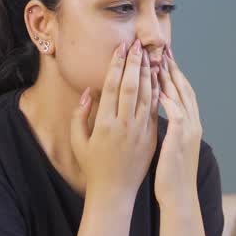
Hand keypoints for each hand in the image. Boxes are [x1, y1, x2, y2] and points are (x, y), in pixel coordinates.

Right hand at [69, 38, 158, 202]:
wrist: (114, 191)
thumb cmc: (93, 165)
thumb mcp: (77, 141)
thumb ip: (79, 115)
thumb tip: (88, 91)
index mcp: (104, 124)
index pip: (112, 87)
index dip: (116, 65)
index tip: (120, 49)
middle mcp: (124, 125)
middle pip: (131, 87)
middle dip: (135, 63)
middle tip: (137, 44)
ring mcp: (140, 131)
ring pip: (146, 96)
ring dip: (148, 74)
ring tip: (149, 56)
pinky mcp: (151, 137)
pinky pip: (155, 110)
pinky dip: (157, 92)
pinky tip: (157, 78)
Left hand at [153, 46, 202, 207]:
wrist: (179, 196)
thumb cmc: (171, 176)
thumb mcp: (170, 148)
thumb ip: (168, 130)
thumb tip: (158, 116)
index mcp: (189, 126)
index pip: (182, 93)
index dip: (173, 75)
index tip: (162, 59)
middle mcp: (192, 124)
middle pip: (184, 89)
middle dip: (173, 69)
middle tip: (162, 50)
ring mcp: (188, 131)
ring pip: (180, 97)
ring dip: (170, 78)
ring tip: (158, 61)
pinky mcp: (180, 139)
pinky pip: (176, 113)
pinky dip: (169, 99)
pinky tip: (159, 88)